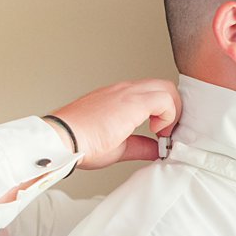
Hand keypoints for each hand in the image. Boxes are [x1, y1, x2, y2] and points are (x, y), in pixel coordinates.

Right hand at [47, 79, 180, 169]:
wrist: (63, 139)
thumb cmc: (79, 143)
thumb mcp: (119, 146)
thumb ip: (140, 145)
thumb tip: (156, 150)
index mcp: (118, 97)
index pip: (151, 93)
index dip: (163, 111)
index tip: (161, 133)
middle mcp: (124, 90)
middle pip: (163, 86)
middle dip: (173, 109)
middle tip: (166, 132)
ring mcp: (128, 93)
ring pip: (166, 88)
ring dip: (172, 111)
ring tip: (162, 133)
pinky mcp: (132, 101)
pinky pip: (165, 99)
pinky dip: (169, 116)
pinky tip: (158, 132)